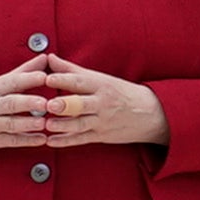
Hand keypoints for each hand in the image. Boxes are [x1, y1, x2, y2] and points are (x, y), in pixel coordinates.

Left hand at [41, 59, 167, 150]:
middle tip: (50, 104)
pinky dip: (65, 141)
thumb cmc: (120, 93)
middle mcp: (101, 103)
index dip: (64, 80)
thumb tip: (49, 58)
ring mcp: (101, 120)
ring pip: (80, 124)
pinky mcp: (100, 135)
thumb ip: (71, 70)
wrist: (151, 113)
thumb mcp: (99, 78)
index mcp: (101, 86)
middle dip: (66, 104)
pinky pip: (81, 139)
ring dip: (63, 125)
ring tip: (47, 124)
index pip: (81, 81)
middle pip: (82, 104)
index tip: (49, 78)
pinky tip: (51, 141)